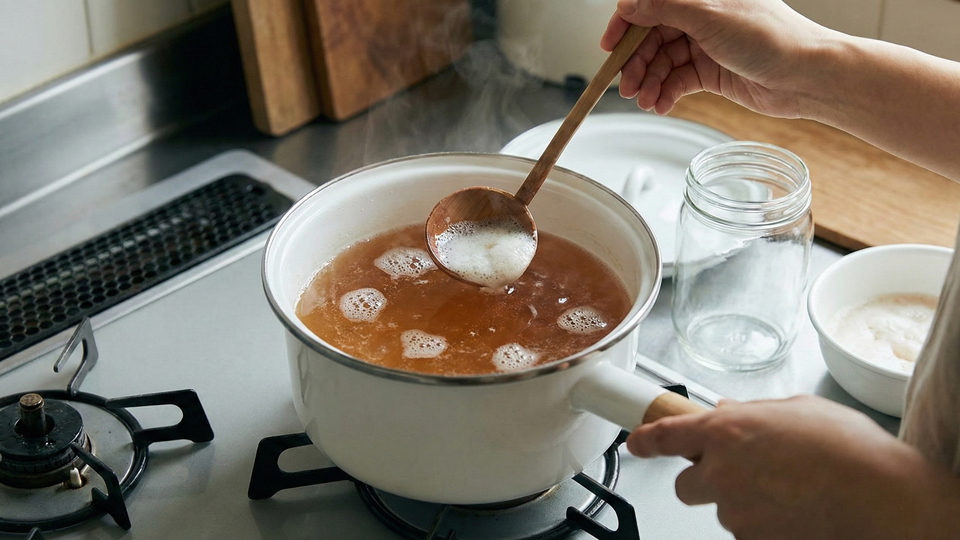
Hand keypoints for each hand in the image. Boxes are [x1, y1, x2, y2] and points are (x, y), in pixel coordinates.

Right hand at [600, 0, 829, 116]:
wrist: (806, 76)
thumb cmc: (772, 38)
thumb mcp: (710, 16)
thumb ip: (665, 8)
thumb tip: (628, 3)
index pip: (650, 4)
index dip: (626, 24)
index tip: (609, 47)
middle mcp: (701, 16)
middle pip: (652, 37)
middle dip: (636, 62)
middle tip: (626, 85)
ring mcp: (706, 44)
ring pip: (662, 62)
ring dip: (649, 82)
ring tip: (644, 100)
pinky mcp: (711, 71)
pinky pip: (678, 81)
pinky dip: (666, 93)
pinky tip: (660, 104)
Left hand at [627, 395, 959, 539]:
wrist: (881, 498)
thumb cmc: (848, 449)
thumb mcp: (797, 410)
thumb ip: (753, 412)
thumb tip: (730, 410)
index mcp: (726, 430)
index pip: (666, 435)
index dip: (646, 439)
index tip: (637, 442)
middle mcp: (721, 472)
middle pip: (685, 484)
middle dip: (707, 480)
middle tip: (743, 473)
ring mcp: (735, 511)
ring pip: (721, 509)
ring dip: (742, 501)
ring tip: (786, 489)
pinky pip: (747, 531)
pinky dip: (764, 523)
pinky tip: (793, 510)